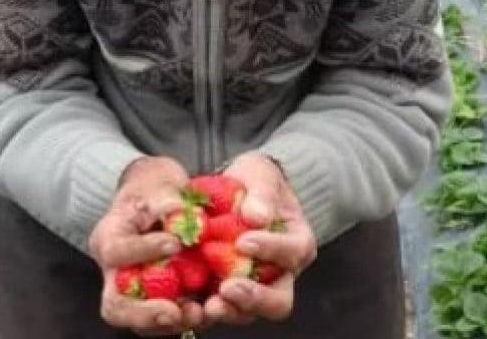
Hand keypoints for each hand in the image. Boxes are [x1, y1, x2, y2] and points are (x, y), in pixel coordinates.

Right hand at [89, 156, 204, 336]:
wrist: (159, 204)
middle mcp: (114, 273)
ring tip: (197, 314)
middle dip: (145, 313)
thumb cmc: (155, 191)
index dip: (143, 250)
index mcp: (108, 238)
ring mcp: (135, 292)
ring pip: (139, 321)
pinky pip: (165, 320)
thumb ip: (165, 199)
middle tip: (175, 311)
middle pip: (116, 304)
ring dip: (168, 322)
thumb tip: (177, 212)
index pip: (116, 251)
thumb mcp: (157, 185)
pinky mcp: (157, 301)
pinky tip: (207, 310)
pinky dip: (184, 319)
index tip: (175, 243)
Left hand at [203, 152, 317, 326]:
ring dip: (229, 311)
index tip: (243, 242)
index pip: (292, 252)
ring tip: (208, 305)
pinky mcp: (225, 294)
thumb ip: (263, 193)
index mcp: (296, 243)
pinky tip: (190, 305)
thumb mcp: (262, 174)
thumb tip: (257, 216)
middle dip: (254, 298)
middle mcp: (280, 274)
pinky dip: (205, 311)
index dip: (270, 250)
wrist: (234, 192)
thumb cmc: (254, 182)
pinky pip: (219, 309)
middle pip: (278, 300)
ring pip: (249, 312)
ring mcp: (253, 289)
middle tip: (228, 288)